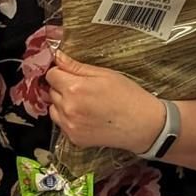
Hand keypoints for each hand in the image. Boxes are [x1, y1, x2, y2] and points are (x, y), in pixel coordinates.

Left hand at [45, 51, 164, 153]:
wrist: (144, 125)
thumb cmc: (128, 96)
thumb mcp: (105, 74)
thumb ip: (77, 66)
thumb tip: (57, 56)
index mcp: (75, 89)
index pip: (51, 75)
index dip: (60, 72)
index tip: (70, 74)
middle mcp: (68, 108)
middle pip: (51, 91)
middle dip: (62, 87)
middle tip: (83, 89)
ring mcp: (70, 126)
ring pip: (53, 108)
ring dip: (62, 104)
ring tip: (84, 103)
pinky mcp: (74, 139)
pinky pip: (61, 124)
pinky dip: (68, 119)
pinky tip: (85, 116)